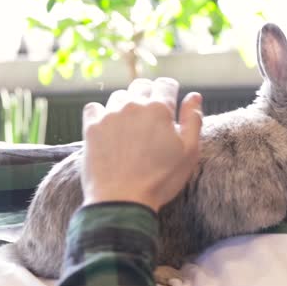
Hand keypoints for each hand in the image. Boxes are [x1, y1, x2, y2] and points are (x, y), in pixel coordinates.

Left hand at [81, 77, 202, 211]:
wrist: (122, 201)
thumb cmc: (160, 180)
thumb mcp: (188, 153)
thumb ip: (193, 120)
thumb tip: (194, 96)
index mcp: (159, 109)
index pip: (166, 84)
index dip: (170, 91)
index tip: (170, 100)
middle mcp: (133, 105)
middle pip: (141, 86)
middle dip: (148, 95)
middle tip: (150, 115)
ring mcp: (110, 115)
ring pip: (118, 97)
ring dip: (126, 105)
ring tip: (129, 126)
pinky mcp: (92, 127)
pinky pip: (94, 108)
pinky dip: (101, 114)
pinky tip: (107, 127)